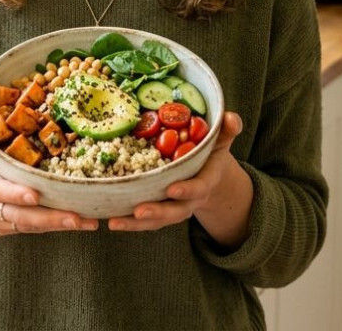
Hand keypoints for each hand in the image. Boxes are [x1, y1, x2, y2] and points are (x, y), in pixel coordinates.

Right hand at [0, 115, 98, 241]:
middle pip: (16, 215)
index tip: (35, 195)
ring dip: (57, 225)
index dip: (13, 193)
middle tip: (76, 217)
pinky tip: (79, 221)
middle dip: (47, 218)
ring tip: (88, 222)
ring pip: (27, 226)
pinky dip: (54, 226)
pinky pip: (30, 229)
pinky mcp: (4, 225)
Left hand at [106, 111, 250, 242]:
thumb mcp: (221, 139)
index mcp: (205, 181)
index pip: (199, 188)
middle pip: (175, 212)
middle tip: (138, 210)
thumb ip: (227, 129)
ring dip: (135, 224)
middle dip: (157, 212)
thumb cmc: (211, 153)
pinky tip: (110, 219)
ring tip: (114, 222)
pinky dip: (127, 222)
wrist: (209, 175)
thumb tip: (231, 118)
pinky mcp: (158, 211)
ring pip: (156, 221)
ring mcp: (173, 208)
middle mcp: (189, 200)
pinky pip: (143, 221)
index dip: (187, 190)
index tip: (172, 188)